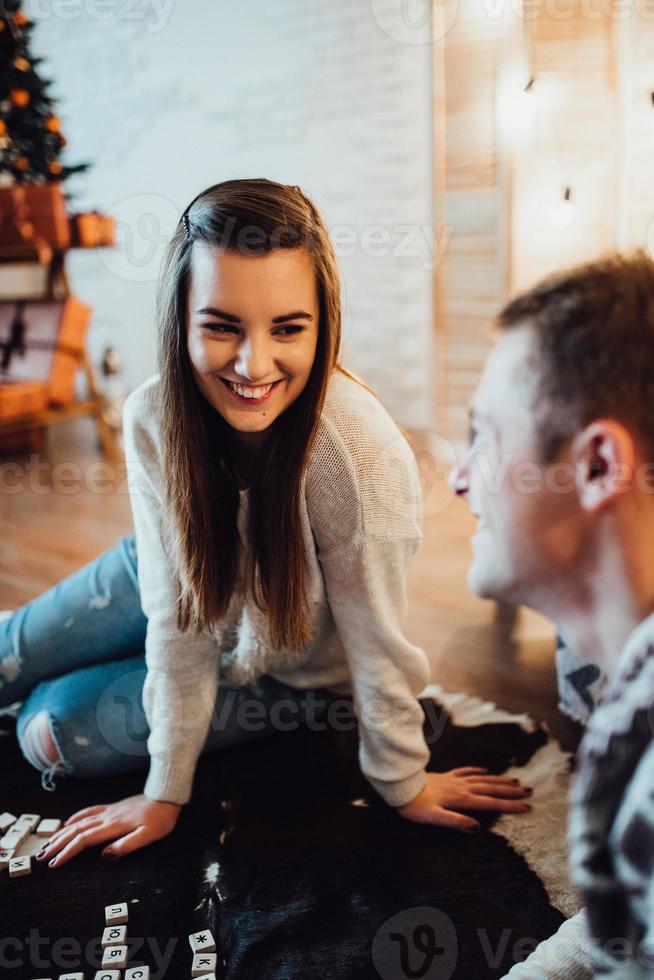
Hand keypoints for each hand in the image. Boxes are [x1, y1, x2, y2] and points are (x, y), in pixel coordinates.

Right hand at [34, 793, 181, 867]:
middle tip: (42, 856)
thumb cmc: (161, 818)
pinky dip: (75, 818)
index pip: (84, 840)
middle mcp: (107, 817)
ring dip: (62, 832)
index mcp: (114, 826)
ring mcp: (109, 811)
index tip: (54, 863)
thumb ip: (127, 846)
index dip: (67, 852)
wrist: (167, 795)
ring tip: (48, 842)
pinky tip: (68, 822)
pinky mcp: (113, 808)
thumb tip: (104, 856)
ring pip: (79, 821)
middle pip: (76, 830)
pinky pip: (89, 811)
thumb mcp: (149, 835)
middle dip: (57, 844)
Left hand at [396, 767, 531, 832]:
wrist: (400, 787)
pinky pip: (466, 771)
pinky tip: (485, 770)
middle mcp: (461, 787)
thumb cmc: (415, 806)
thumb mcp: (433, 818)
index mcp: (461, 799)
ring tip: (515, 781)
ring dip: (499, 780)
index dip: (510, 806)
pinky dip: (478, 771)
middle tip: (530, 791)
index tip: (527, 807)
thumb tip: (477, 827)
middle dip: (511, 791)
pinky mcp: (446, 777)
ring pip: (482, 779)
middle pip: (491, 789)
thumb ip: (455, 821)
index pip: (491, 803)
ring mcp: (454, 780)